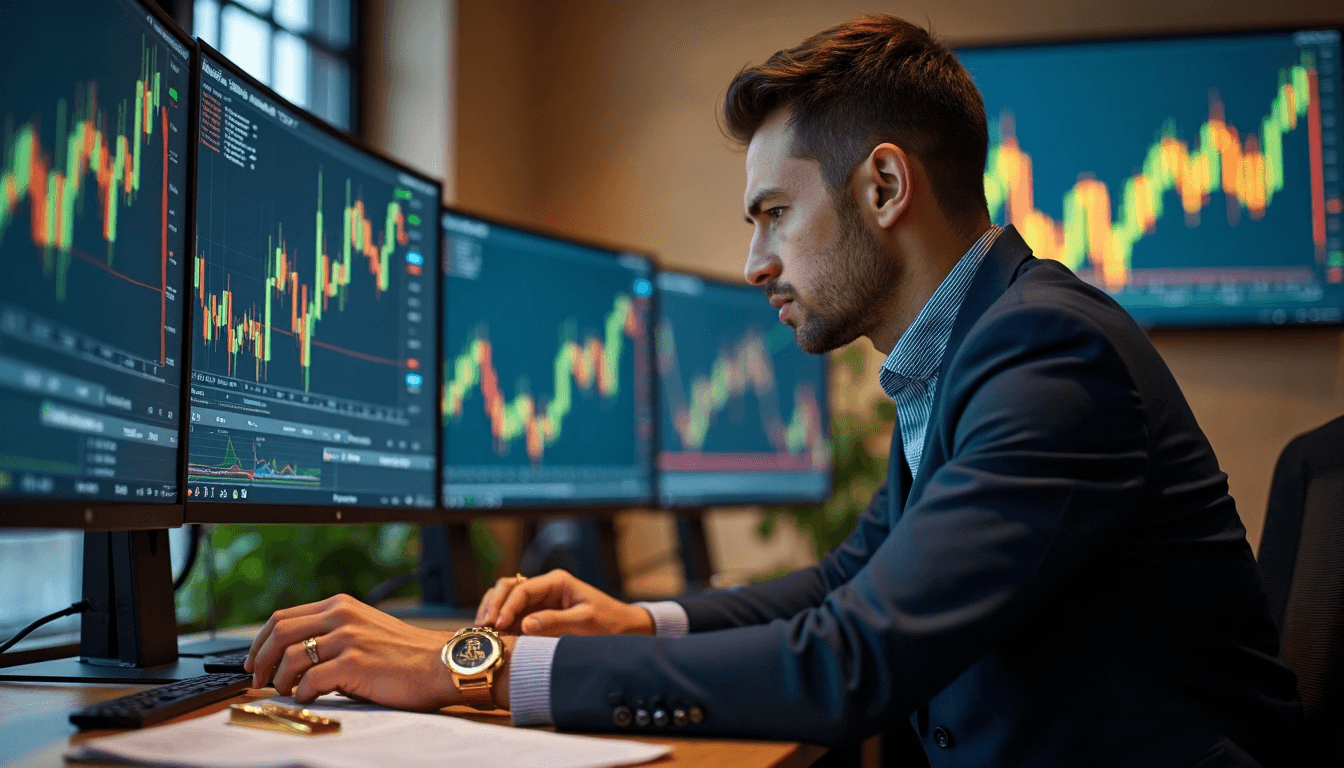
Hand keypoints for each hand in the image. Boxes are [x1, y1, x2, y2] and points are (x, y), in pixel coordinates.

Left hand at [244, 593, 515, 709]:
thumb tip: (295, 655)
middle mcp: (341, 616)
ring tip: (288, 692)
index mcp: (341, 605)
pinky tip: (311, 697)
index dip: (261, 641)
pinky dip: (303, 693)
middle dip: (261, 660)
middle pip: (279, 632)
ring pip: (290, 658)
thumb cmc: (406, 654)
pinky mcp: (354, 663)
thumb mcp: (365, 629)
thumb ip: (334, 632)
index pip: (283, 617)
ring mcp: (347, 638)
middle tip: (259, 680)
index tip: (255, 660)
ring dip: (281, 681)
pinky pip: (310, 680)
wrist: (440, 664)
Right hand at [476, 568, 654, 636]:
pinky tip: (492, 635)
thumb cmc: (609, 622)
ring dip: (493, 611)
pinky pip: (512, 615)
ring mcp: (539, 601)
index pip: (523, 588)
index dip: (507, 605)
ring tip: (482, 629)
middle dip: (493, 604)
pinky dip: (500, 622)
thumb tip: (524, 625)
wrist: (625, 629)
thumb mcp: (584, 622)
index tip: (499, 623)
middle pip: (508, 588)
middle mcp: (545, 588)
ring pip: (506, 599)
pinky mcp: (537, 615)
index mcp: (557, 582)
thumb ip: (554, 622)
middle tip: (484, 625)